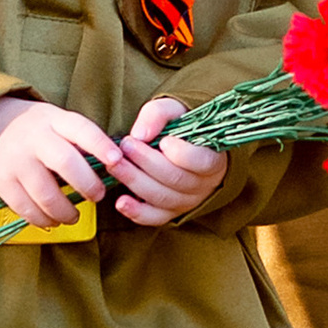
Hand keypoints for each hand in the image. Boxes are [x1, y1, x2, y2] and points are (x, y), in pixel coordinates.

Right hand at [0, 92, 126, 223]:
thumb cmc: (36, 129)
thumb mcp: (56, 122)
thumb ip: (80, 140)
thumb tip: (114, 166)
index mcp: (53, 120)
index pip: (81, 129)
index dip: (100, 145)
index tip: (117, 160)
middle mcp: (34, 139)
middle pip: (65, 162)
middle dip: (87, 184)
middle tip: (98, 196)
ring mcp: (15, 161)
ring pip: (46, 193)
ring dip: (65, 211)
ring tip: (74, 216)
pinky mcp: (0, 182)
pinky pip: (26, 208)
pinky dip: (43, 220)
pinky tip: (53, 220)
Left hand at [113, 94, 225, 228]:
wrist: (181, 146)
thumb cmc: (180, 127)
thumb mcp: (174, 110)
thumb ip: (158, 114)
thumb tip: (140, 134)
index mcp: (213, 158)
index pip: (203, 162)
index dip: (183, 154)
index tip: (164, 141)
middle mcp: (203, 184)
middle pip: (175, 179)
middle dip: (146, 162)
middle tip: (126, 145)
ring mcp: (187, 201)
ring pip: (161, 197)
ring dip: (135, 181)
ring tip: (115, 164)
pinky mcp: (169, 212)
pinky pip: (154, 217)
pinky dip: (136, 212)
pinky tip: (120, 202)